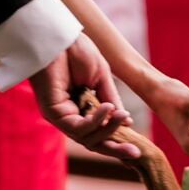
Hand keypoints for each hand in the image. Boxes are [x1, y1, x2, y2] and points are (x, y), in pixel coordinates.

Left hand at [30, 36, 138, 158]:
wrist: (59, 36)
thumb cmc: (77, 52)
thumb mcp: (102, 79)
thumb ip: (111, 100)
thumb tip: (127, 122)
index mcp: (81, 109)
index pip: (99, 133)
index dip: (117, 140)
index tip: (136, 147)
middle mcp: (69, 116)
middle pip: (93, 142)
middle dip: (115, 149)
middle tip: (135, 153)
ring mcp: (59, 117)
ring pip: (87, 138)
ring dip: (108, 129)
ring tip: (122, 115)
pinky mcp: (52, 113)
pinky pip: (77, 127)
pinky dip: (95, 121)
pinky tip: (107, 108)